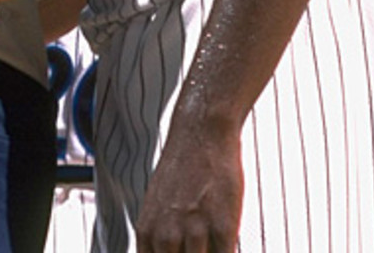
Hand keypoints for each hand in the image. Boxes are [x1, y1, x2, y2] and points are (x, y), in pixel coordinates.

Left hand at [136, 123, 242, 252]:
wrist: (201, 133)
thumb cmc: (183, 172)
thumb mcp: (159, 206)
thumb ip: (161, 239)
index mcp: (147, 233)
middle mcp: (166, 237)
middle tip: (199, 247)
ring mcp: (195, 232)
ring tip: (210, 243)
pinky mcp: (223, 227)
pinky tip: (225, 244)